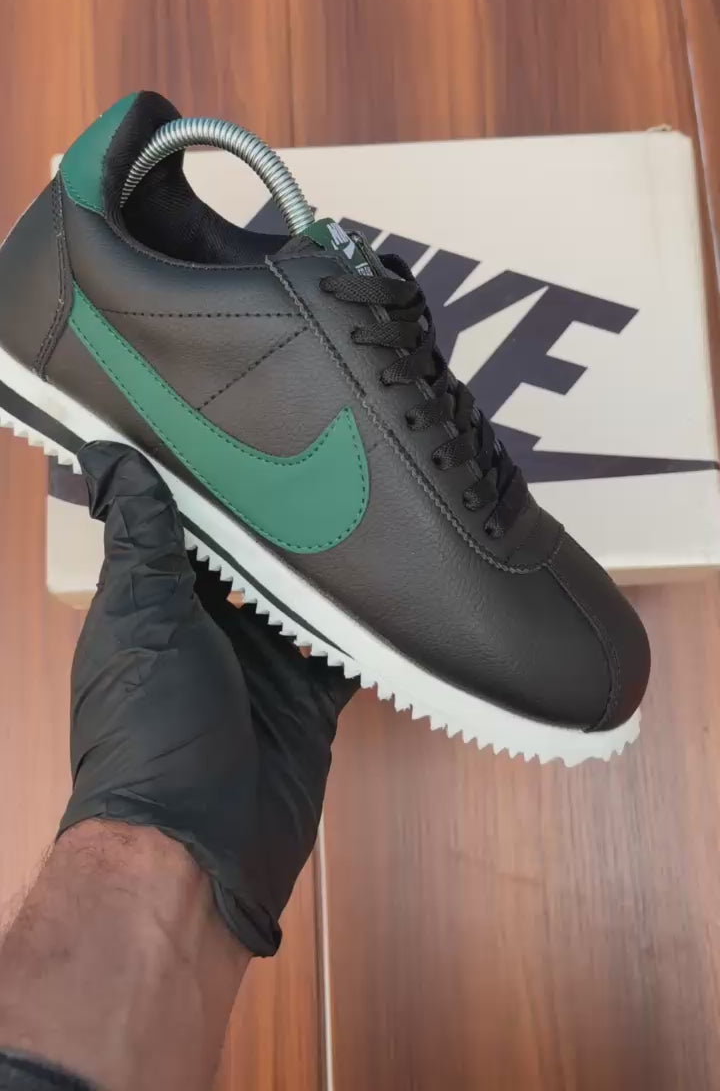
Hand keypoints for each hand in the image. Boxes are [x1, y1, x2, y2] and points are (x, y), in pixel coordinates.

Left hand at [59, 442, 357, 956]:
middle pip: (252, 561)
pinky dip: (366, 628)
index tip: (253, 421)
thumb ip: (139, 537)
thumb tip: (106, 453)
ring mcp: (263, 669)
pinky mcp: (308, 703)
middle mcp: (209, 631)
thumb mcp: (141, 617)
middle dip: (282, 520)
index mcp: (158, 605)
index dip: (213, 481)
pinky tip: (398, 585)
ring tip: (373, 502)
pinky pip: (342, 655)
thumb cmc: (154, 724)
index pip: (187, 527)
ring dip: (329, 568)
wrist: (196, 846)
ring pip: (302, 602)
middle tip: (333, 451)